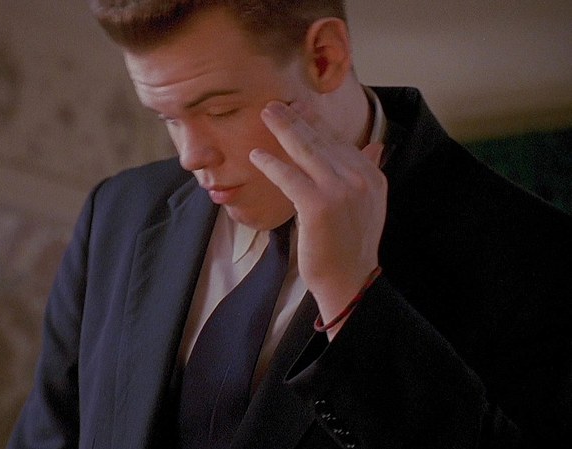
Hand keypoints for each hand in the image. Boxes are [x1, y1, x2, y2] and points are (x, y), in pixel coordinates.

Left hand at [249, 101, 386, 337]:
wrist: (350, 280)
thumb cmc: (351, 244)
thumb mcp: (369, 204)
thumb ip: (370, 170)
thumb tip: (376, 145)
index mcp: (371, 175)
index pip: (338, 141)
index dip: (316, 122)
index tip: (298, 106)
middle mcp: (359, 178)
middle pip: (321, 141)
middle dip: (296, 119)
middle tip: (274, 103)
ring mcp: (340, 190)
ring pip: (306, 152)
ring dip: (283, 130)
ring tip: (266, 114)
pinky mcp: (318, 205)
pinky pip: (290, 177)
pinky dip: (271, 165)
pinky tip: (256, 156)